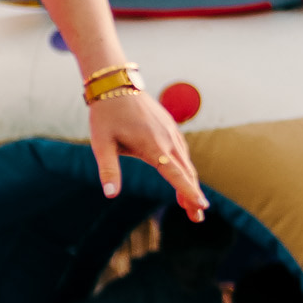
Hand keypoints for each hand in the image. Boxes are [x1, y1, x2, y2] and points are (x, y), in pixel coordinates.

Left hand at [88, 85, 204, 216]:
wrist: (115, 84)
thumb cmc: (106, 115)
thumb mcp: (101, 143)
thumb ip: (108, 169)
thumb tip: (110, 194)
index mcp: (152, 146)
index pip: (175, 174)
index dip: (188, 191)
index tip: (202, 207)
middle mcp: (167, 139)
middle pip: (186, 172)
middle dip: (193, 195)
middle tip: (197, 218)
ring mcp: (171, 132)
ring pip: (186, 162)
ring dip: (190, 183)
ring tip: (190, 206)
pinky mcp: (169, 127)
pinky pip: (182, 151)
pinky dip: (185, 168)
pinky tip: (182, 178)